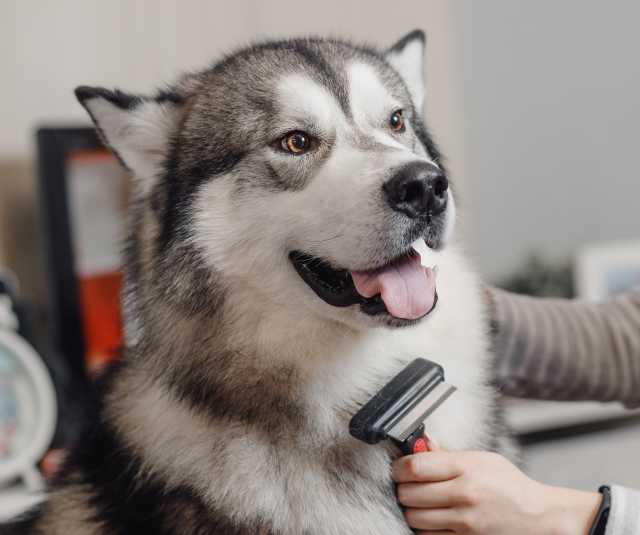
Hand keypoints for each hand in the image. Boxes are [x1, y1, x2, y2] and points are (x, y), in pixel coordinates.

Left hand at [392, 448, 601, 534]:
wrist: (538, 518)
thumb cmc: (509, 485)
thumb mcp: (481, 459)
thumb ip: (447, 455)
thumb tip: (422, 443)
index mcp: (466, 468)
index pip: (415, 467)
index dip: (398, 468)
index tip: (398, 468)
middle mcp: (464, 494)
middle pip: (409, 494)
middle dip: (403, 489)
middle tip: (408, 485)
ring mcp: (465, 522)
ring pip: (414, 518)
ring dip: (411, 510)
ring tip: (419, 502)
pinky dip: (424, 528)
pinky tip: (432, 518)